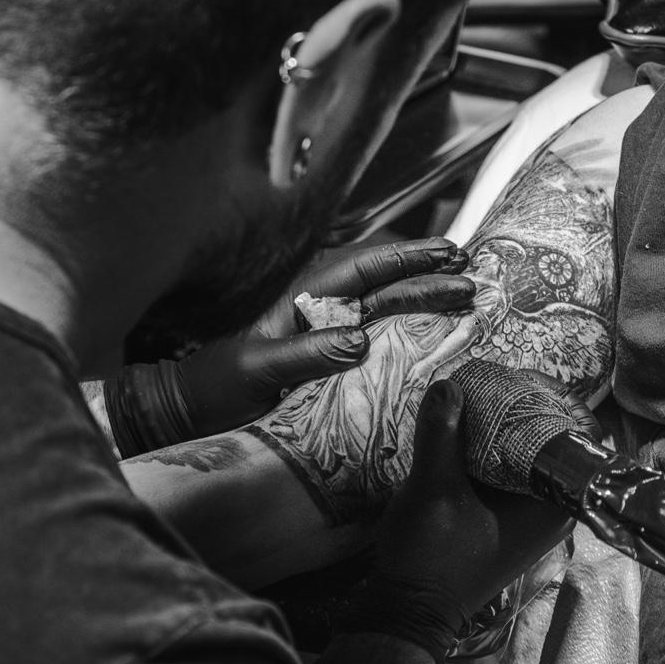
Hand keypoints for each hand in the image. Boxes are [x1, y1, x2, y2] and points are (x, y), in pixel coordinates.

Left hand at [177, 238, 473, 434]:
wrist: (193, 410)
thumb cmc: (216, 384)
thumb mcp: (256, 367)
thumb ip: (304, 353)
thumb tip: (359, 340)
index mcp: (304, 296)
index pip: (364, 267)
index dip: (407, 258)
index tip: (446, 253)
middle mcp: (321, 309)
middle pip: (384, 284)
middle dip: (428, 276)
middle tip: (471, 274)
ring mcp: (329, 333)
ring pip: (386, 308)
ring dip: (424, 299)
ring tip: (464, 292)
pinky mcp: (332, 360)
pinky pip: (378, 340)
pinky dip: (409, 332)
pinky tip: (436, 334)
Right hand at [376, 378, 578, 616]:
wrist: (409, 610)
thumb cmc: (431, 556)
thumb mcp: (433, 489)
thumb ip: (442, 434)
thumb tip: (449, 383)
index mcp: (554, 504)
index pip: (582, 434)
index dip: (555, 398)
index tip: (517, 378)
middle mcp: (552, 508)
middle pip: (555, 438)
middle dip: (525, 405)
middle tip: (492, 381)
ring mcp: (529, 513)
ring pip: (529, 451)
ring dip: (505, 423)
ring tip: (477, 395)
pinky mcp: (506, 515)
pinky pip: (510, 467)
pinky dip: (492, 445)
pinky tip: (465, 427)